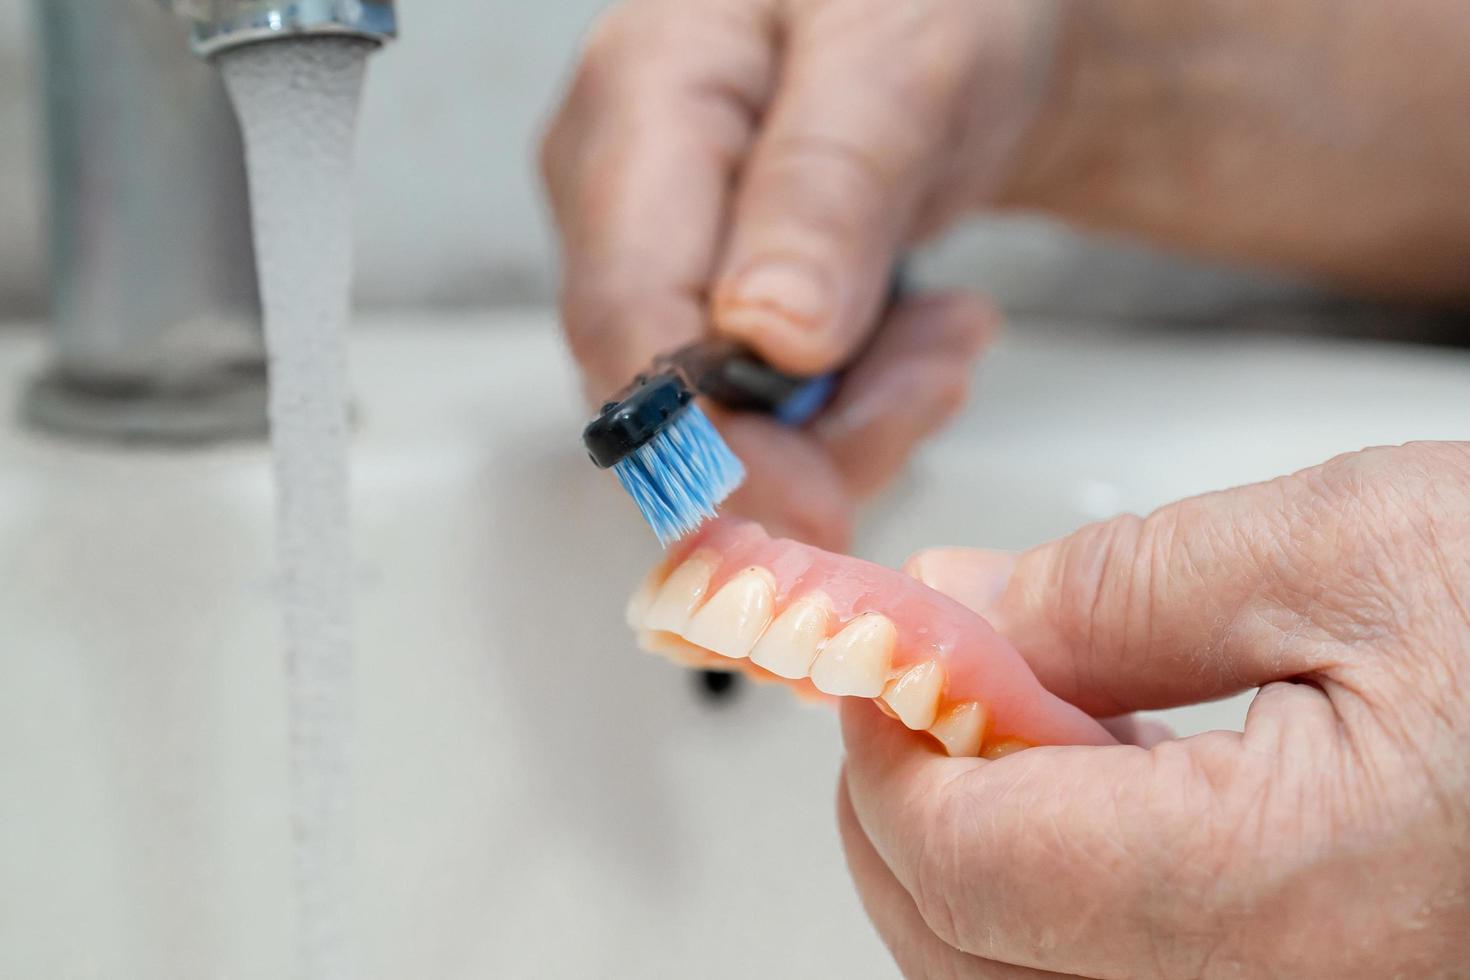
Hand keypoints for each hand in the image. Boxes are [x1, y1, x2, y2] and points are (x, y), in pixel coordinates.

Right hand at [540, 0, 1057, 546]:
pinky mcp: (707, 305)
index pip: (625, 310)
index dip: (707, 436)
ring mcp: (659, 252)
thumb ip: (829, 187)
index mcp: (642, 99)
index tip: (810, 505)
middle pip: (663, 391)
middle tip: (935, 386)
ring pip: (719, 420)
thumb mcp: (902, 62)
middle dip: (808, 433)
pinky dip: (855, 404)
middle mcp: (621, 189)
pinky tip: (918, 339)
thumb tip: (766, 337)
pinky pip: (761, 410)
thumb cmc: (929, 0)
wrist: (962, 17)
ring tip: (947, 337)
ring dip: (851, 418)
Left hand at [838, 441, 1469, 977]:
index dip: (883, 741)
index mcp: (1297, 905)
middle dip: (905, 806)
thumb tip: (947, 614)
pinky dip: (1058, 893)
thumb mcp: (1343, 545)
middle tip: (918, 680)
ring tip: (1023, 716)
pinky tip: (1099, 786)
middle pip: (967, 952)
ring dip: (974, 851)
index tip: (871, 648)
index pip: (969, 863)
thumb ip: (1109, 591)